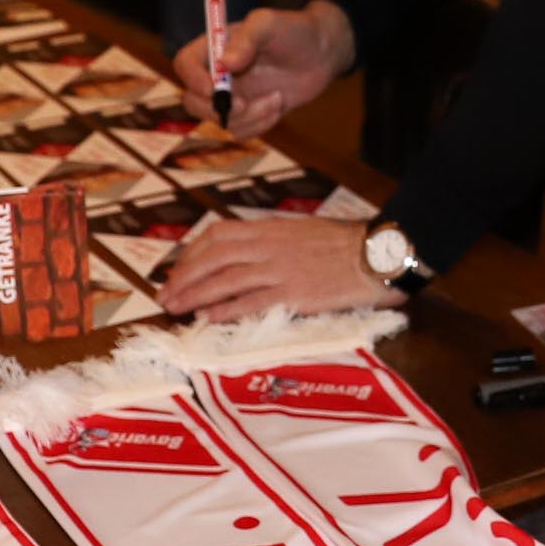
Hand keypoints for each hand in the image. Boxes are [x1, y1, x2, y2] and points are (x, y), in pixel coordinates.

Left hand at [159, 208, 394, 322]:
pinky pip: (249, 302)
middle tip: (164, 294)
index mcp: (272, 228)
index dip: (192, 253)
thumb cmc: (349, 244)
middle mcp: (270, 246)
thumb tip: (252, 255)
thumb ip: (277, 241)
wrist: (380, 253)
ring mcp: (280, 270)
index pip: (219, 235)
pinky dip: (224, 309)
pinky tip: (206, 317)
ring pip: (225, 279)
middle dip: (183, 275)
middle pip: (213, 257)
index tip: (179, 269)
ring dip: (194, 293)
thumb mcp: (305, 231)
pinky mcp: (294, 294)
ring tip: (174, 307)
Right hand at [170, 2, 350, 137]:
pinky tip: (278, 106)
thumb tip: (224, 63)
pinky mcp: (248, 114)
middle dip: (217, 109)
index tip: (215, 89)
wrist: (322, 53)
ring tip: (277, 98)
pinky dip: (260, 124)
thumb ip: (247, 39)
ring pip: (220, 122)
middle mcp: (218, 74)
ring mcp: (232, 96)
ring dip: (250, 117)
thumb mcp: (269, 24)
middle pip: (192, 101)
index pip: (185, 63)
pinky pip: (240, 131)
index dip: (192, 79)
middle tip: (245, 104)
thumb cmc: (293, 30)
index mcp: (215, 47)